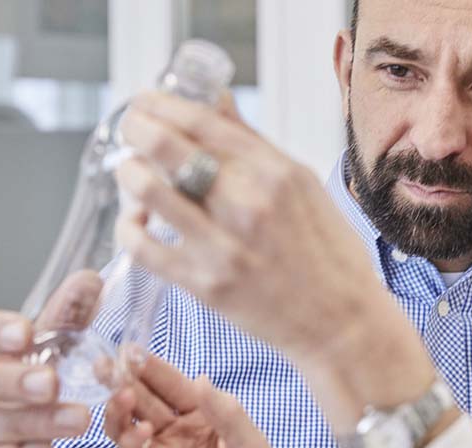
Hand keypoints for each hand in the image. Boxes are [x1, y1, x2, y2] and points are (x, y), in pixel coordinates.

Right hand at [105, 355, 302, 447]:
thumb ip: (227, 414)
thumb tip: (201, 378)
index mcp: (205, 416)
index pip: (173, 385)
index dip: (152, 367)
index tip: (131, 349)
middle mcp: (178, 433)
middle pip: (145, 401)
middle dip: (125, 381)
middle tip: (106, 364)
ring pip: (130, 427)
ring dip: (121, 409)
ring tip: (120, 394)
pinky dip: (129, 443)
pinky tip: (138, 431)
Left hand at [114, 91, 409, 366]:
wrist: (342, 322)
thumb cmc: (328, 254)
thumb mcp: (304, 186)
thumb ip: (254, 145)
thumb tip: (216, 100)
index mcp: (277, 173)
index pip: (203, 121)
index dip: (162, 104)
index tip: (145, 102)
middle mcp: (249, 203)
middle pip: (168, 147)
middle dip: (136, 128)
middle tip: (131, 128)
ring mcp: (225, 245)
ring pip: (149, 191)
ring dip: (129, 173)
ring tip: (131, 172)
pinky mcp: (206, 284)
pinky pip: (144, 247)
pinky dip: (129, 228)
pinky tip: (136, 222)